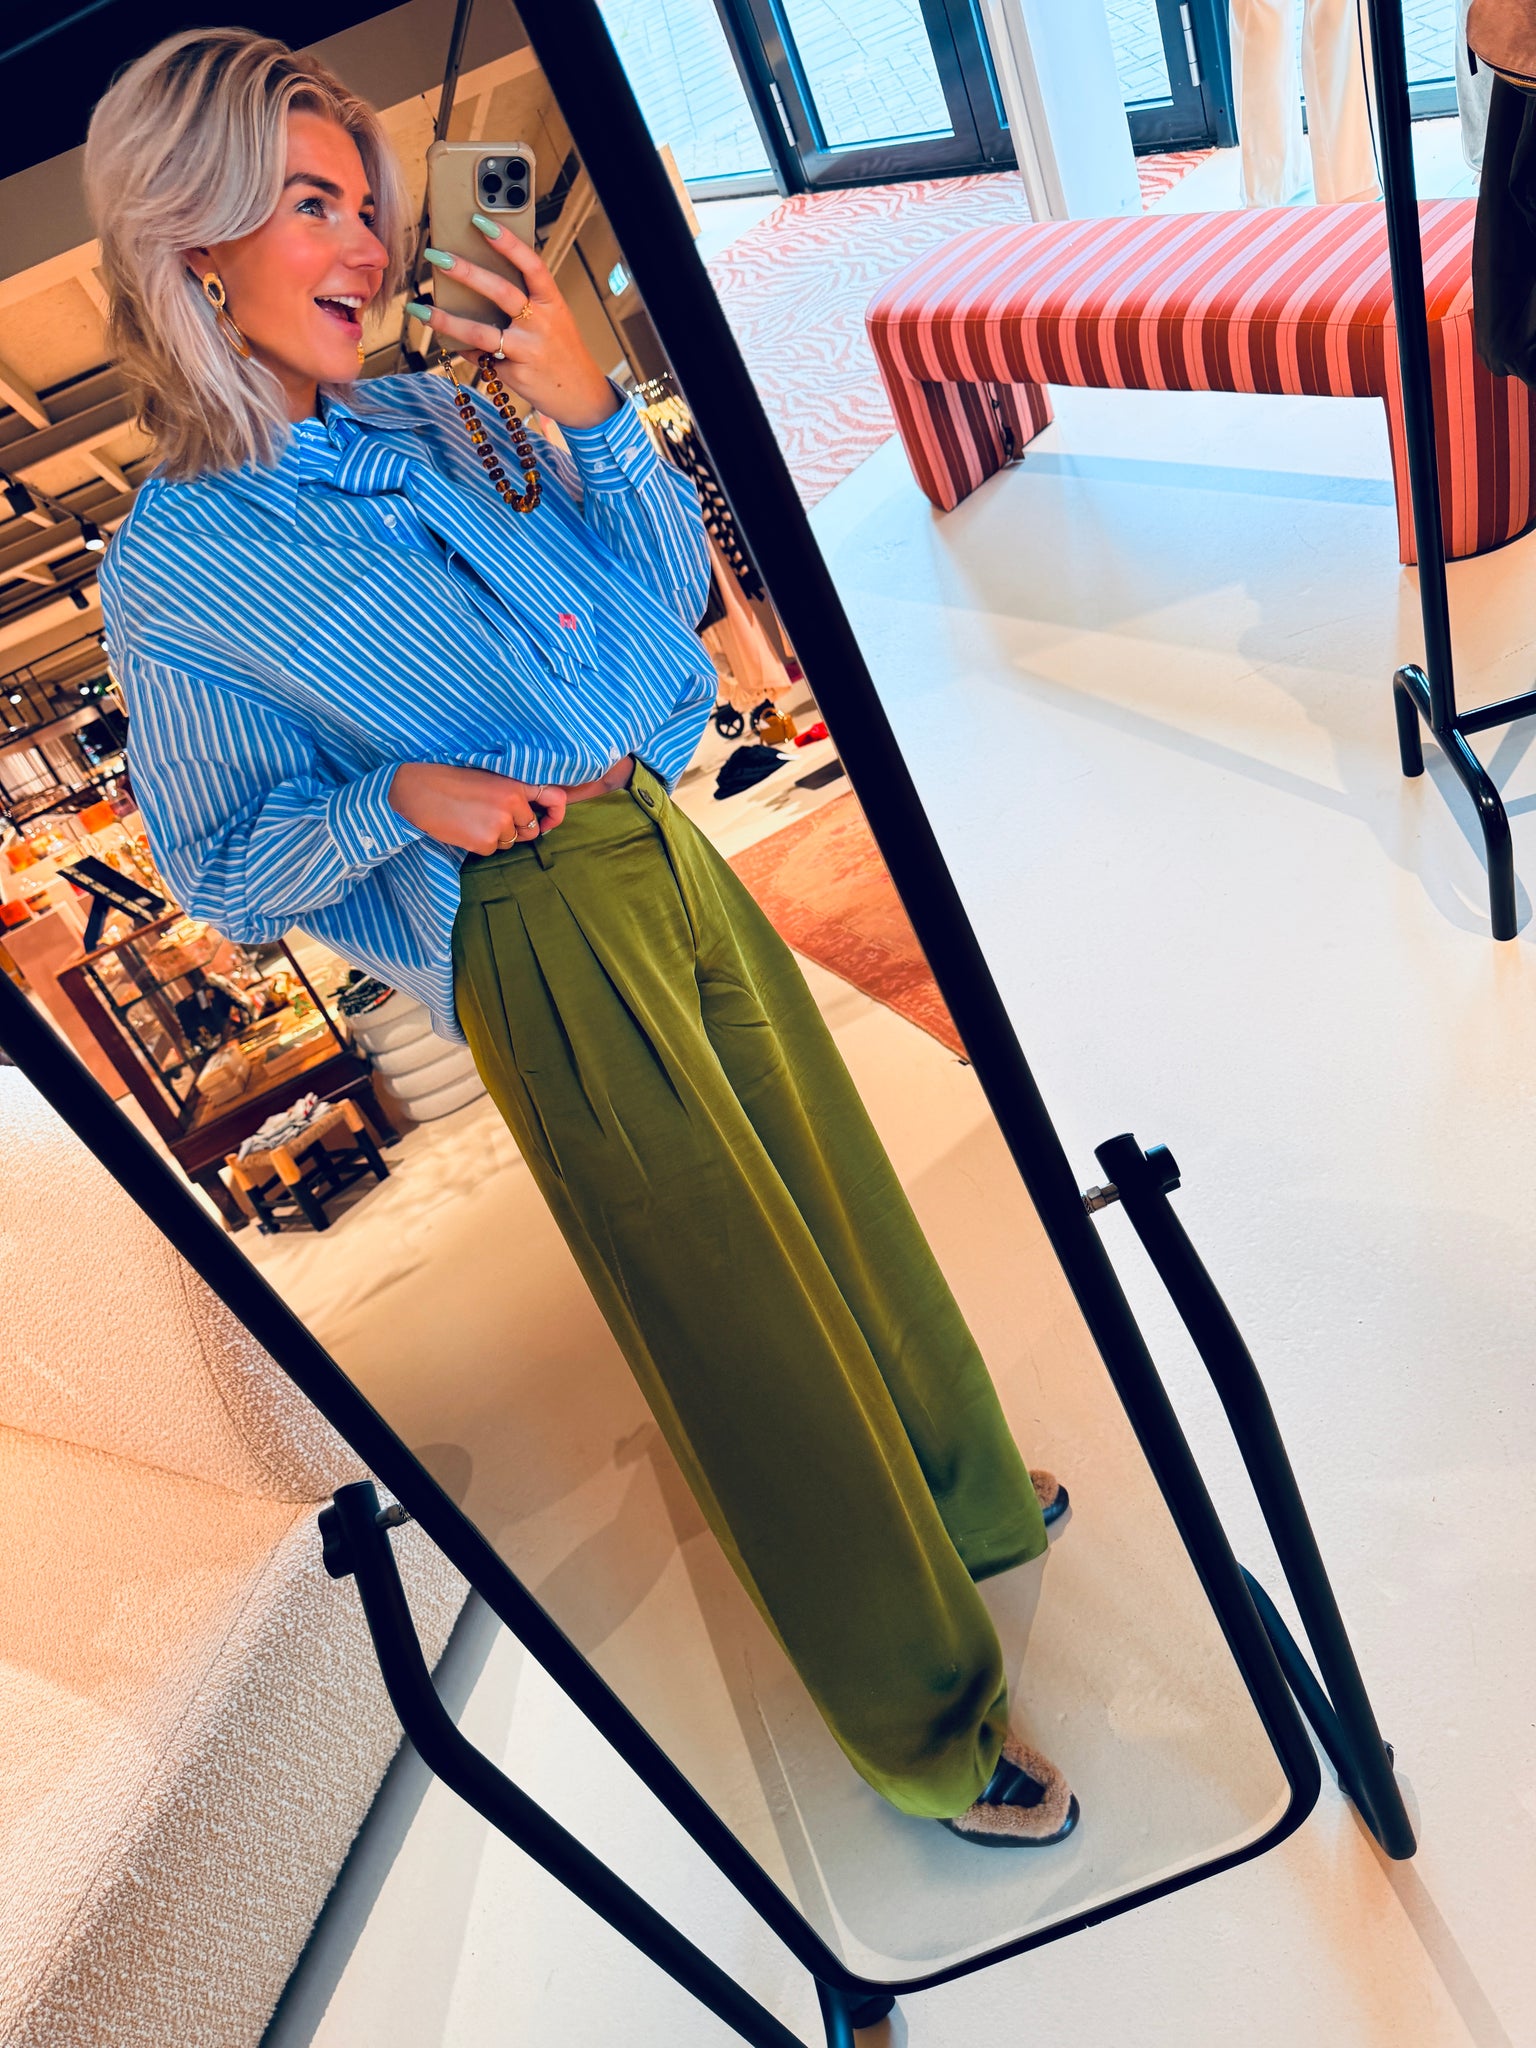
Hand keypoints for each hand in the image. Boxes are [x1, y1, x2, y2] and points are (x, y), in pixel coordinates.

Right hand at [388, 762, 567, 853]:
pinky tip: (463, 828)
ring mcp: (499, 825)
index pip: (555, 799)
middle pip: (530, 830)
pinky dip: (479, 844)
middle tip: (490, 817)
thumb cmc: (451, 780)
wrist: (418, 790)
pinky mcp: (485, 842)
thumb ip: (513, 792)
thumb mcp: (489, 776)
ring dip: (495, 837)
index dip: (556, 815)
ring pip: (510, 843)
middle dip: (516, 830)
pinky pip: (491, 851)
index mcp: (516, 784)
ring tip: (472, 817)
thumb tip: (531, 815)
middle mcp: (513, 804)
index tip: (547, 823)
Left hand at [413, 222, 618, 429]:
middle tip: (437, 256)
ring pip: (481, 332)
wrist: (583, 396)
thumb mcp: (554, 320)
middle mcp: (541, 324)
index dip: (507, 243)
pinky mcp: (516, 374)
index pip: (531, 265)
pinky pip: (482, 358)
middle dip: (466, 272)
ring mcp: (528, 350)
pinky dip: (465, 350)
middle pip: (501, 292)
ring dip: (447, 319)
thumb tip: (478, 290)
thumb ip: (526, 303)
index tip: (481, 223)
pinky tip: (451, 343)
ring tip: (420, 308)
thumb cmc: (562, 352)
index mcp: (552, 303)